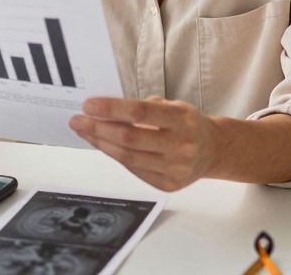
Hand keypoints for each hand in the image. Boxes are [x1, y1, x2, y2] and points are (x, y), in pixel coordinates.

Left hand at [69, 96, 222, 191]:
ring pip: (128, 157)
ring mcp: (176, 168)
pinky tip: (102, 145)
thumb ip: (143, 109)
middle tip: (77, 120)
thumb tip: (104, 112)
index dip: (111, 109)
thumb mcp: (173, 107)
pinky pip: (134, 170)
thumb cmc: (187, 124)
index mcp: (182, 119)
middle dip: (98, 128)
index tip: (88, 105)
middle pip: (130, 139)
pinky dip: (115, 156)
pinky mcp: (169, 185)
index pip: (140, 113)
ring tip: (84, 132)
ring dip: (101, 144)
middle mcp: (181, 145)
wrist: (213, 150)